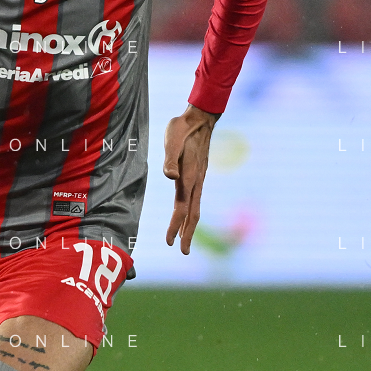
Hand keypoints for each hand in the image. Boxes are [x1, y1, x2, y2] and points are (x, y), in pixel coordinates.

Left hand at [163, 104, 218, 254]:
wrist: (201, 118)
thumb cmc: (182, 127)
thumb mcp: (172, 139)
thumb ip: (170, 159)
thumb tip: (170, 177)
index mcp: (189, 176)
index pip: (181, 208)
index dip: (175, 226)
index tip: (169, 242)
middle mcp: (196, 181)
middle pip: (193, 214)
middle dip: (187, 234)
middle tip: (183, 252)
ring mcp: (199, 178)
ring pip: (195, 208)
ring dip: (189, 226)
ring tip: (183, 240)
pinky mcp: (198, 175)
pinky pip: (195, 199)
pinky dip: (190, 212)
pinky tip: (186, 215)